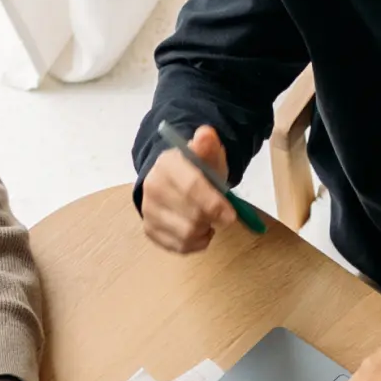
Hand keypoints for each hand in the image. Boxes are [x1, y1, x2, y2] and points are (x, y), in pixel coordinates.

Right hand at [141, 125, 235, 252]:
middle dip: (212, 218)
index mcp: (167, 165)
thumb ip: (208, 145)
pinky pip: (179, 247)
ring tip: (209, 220)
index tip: (231, 216)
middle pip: (191, 216)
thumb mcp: (207, 154)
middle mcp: (152, 188)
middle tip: (221, 214)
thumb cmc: (196, 169)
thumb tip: (206, 133)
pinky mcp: (149, 230)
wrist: (172, 179)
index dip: (214, 204)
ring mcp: (148, 211)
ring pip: (186, 235)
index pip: (192, 187)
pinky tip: (200, 230)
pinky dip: (196, 243)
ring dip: (205, 231)